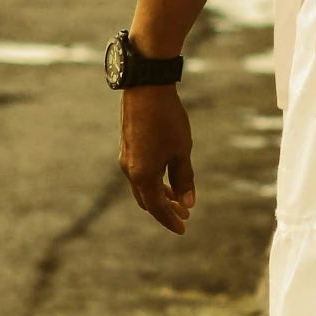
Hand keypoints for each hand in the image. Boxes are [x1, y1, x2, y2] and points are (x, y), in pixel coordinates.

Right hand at [118, 84, 195, 233]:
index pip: (156, 208)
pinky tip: (167, 175)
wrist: (147, 88)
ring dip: (160, 194)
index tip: (183, 228)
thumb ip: (184, 179)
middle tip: (185, 214)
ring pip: (142, 186)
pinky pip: (140, 172)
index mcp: (143, 176)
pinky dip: (154, 180)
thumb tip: (188, 203)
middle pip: (147, 200)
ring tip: (179, 197)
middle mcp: (130, 170)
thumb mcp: (181, 151)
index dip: (170, 219)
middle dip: (165, 209)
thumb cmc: (167, 120)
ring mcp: (127, 158)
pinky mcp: (128, 146)